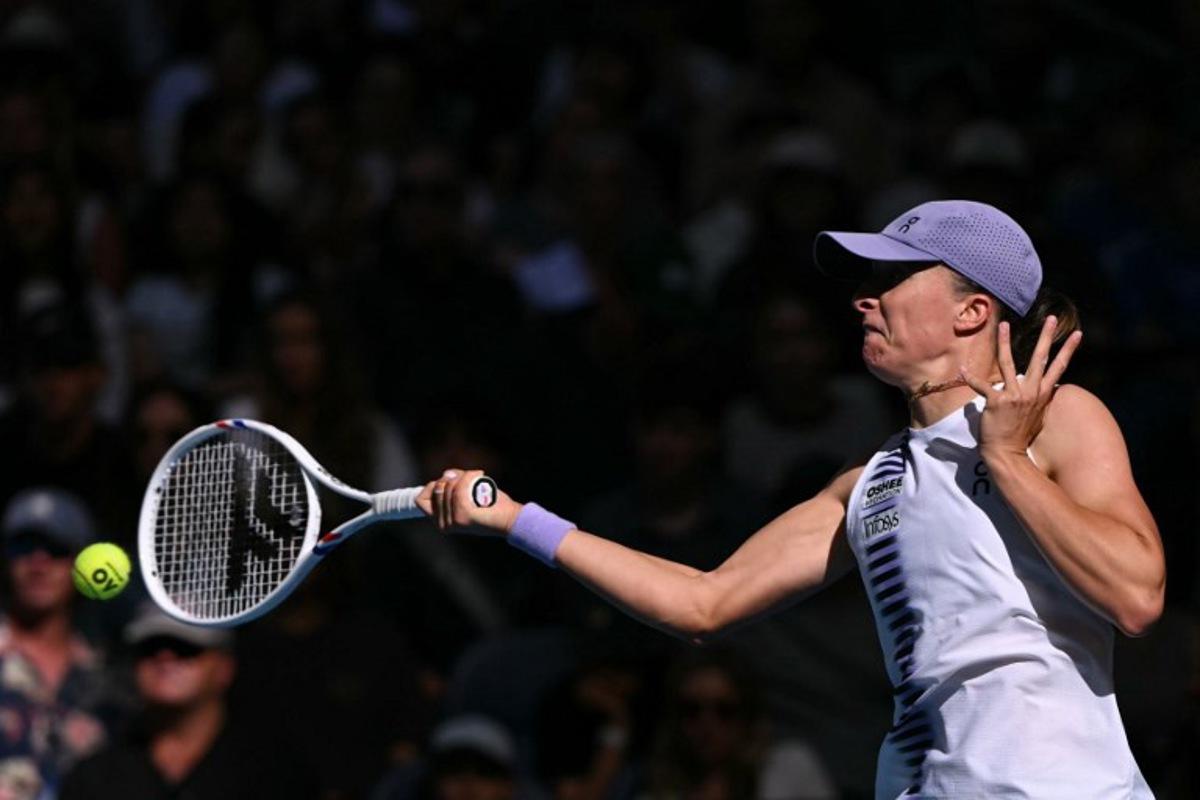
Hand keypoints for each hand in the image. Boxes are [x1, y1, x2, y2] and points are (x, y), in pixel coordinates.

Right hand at [416, 468, 521, 533]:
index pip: (420, 500)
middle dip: (451, 477)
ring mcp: (452, 521)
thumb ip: (453, 485)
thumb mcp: (466, 495)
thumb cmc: (490, 506)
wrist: (509, 519)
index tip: (447, 480)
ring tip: (477, 477)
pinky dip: (470, 475)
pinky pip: (459, 486)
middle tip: (467, 477)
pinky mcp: (463, 515)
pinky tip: (480, 474)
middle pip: (436, 489)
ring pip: (448, 486)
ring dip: (463, 476)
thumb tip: (447, 474)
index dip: (432, 486)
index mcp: (441, 523)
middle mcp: (444, 525)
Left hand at [959, 316, 1082, 462]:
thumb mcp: (1037, 415)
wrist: (1007, 453)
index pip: (1059, 367)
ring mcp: (1014, 396)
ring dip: (1004, 342)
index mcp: (1042, 394)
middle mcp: (1031, 392)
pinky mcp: (997, 402)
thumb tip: (1043, 388)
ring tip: (1003, 325)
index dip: (1068, 350)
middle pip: (1041, 359)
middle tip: (1053, 318)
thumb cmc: (1020, 435)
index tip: (1078, 333)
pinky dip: (970, 378)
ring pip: (1009, 363)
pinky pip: (981, 386)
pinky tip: (962, 368)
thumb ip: (1038, 398)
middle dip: (1047, 337)